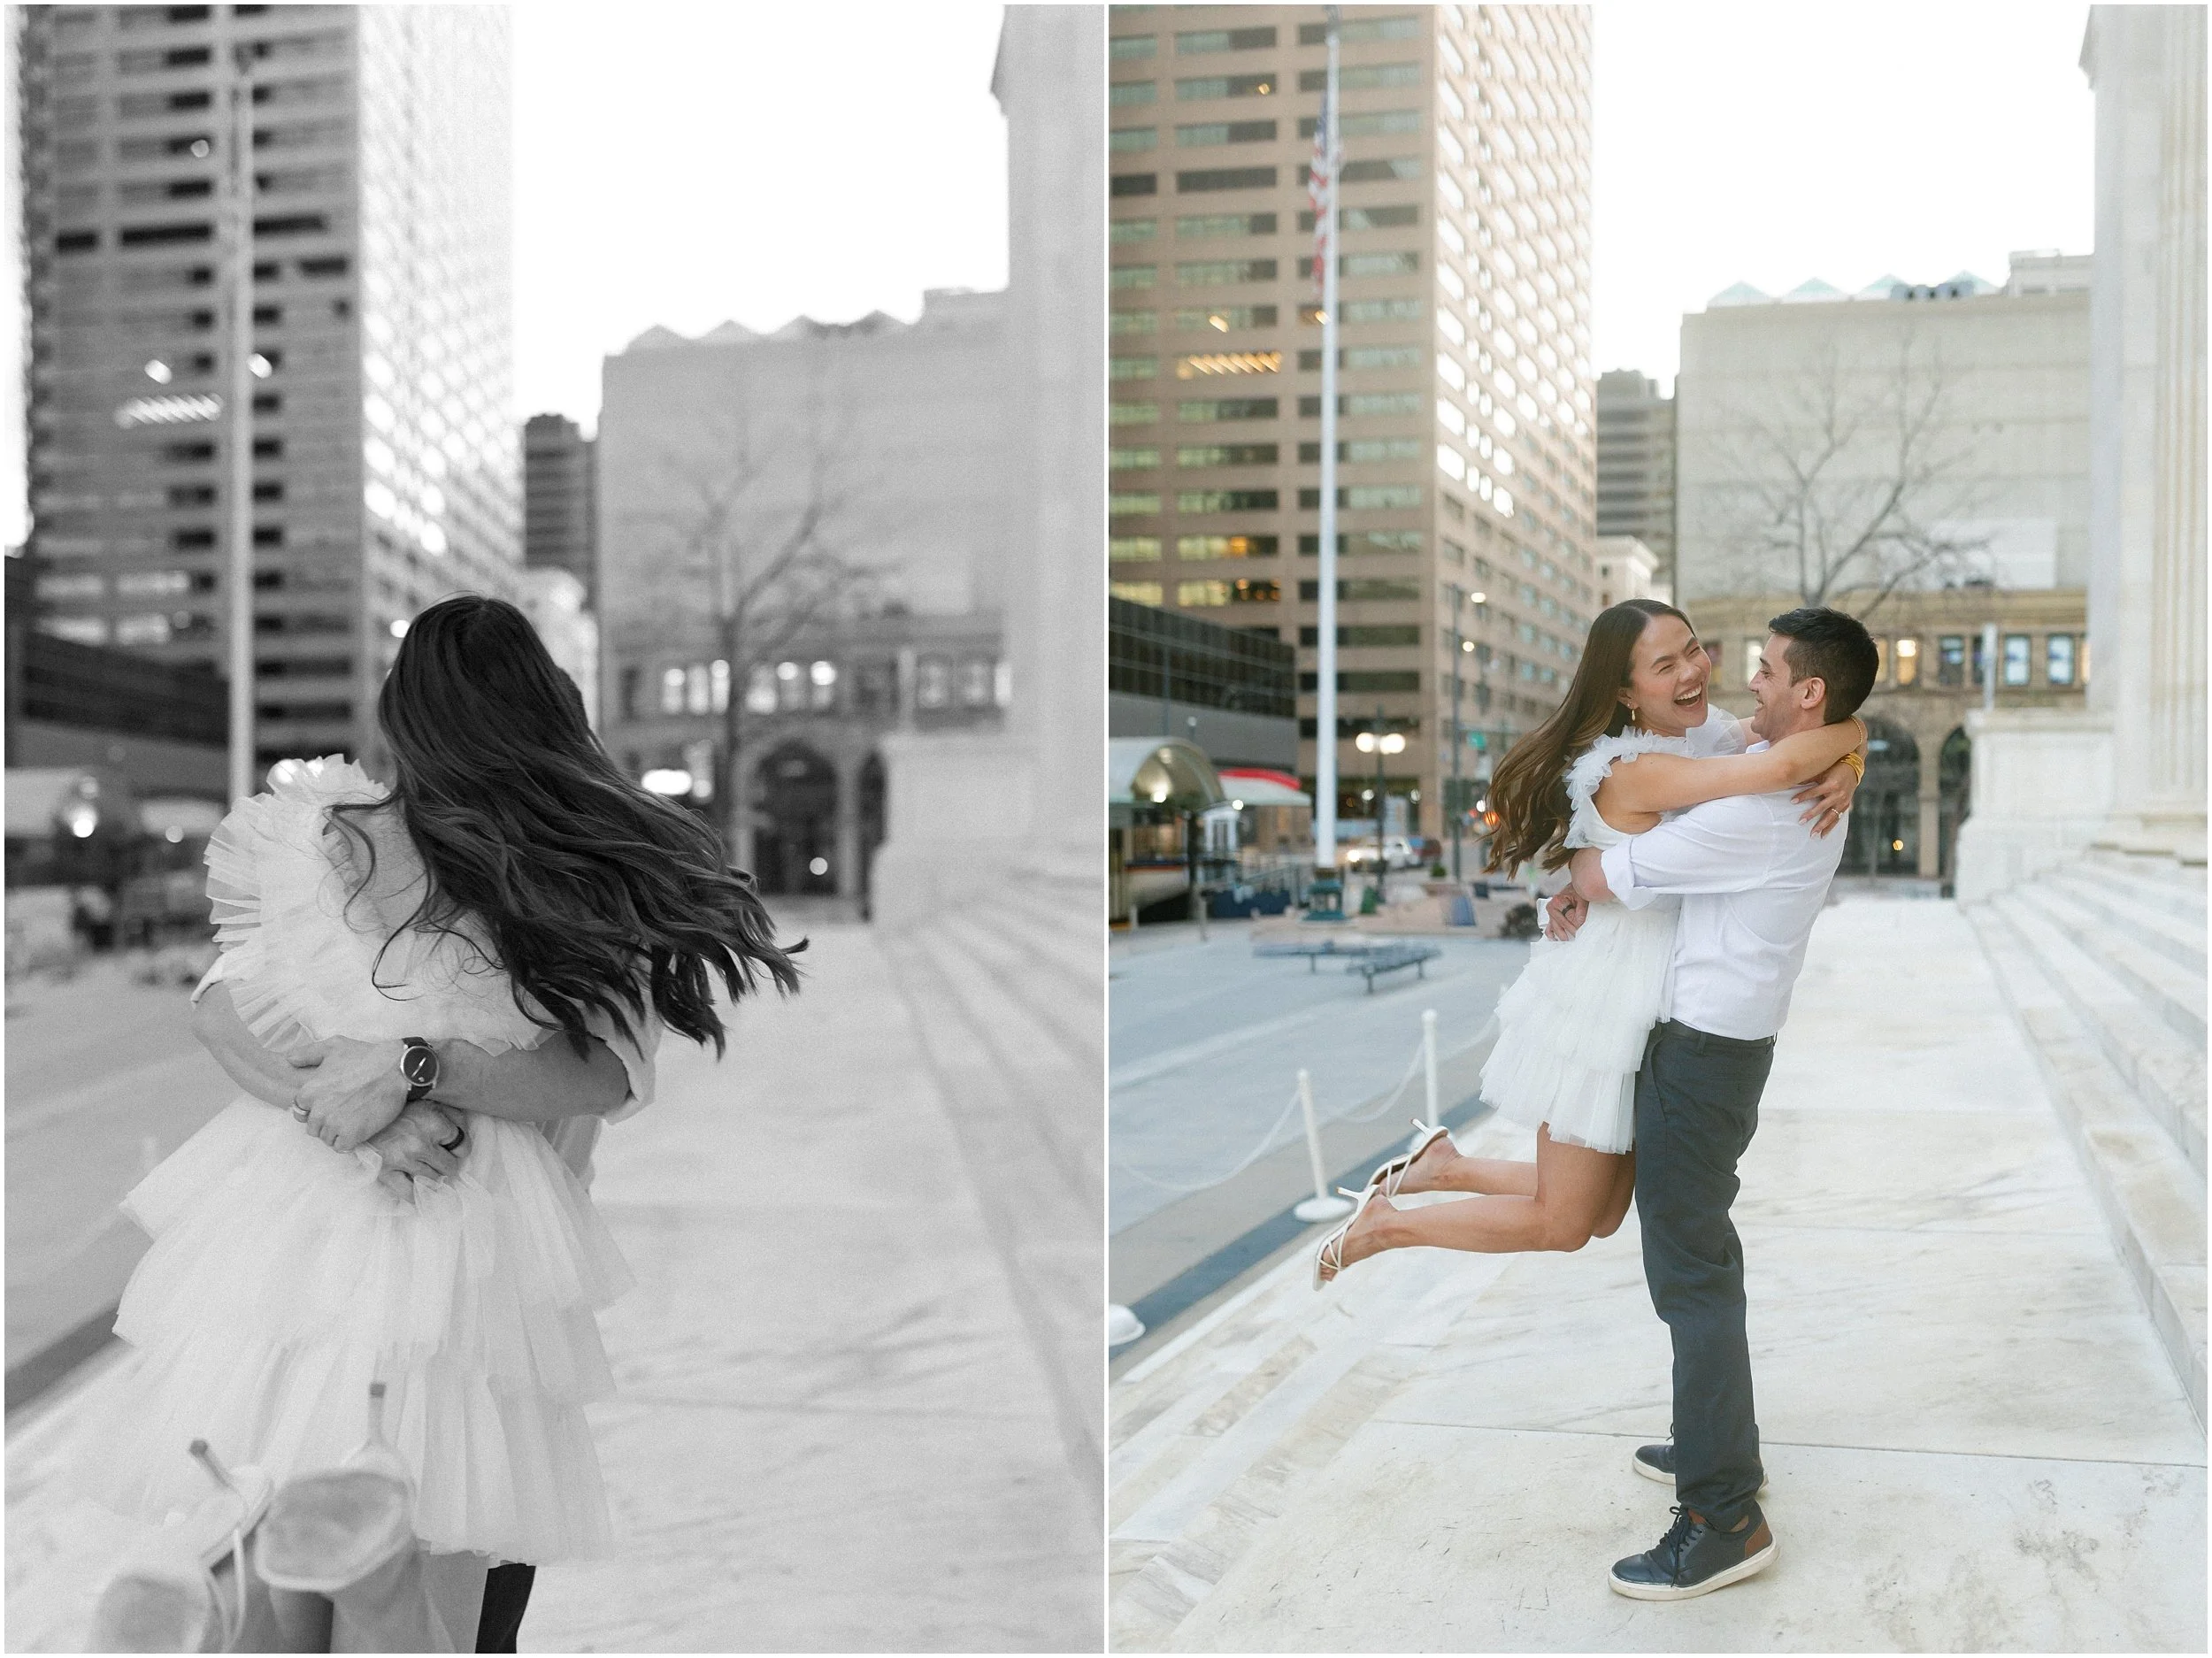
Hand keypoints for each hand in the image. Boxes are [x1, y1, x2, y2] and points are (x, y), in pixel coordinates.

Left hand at [289, 1035, 411, 1152]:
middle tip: (343, 1111)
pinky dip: (348, 1141)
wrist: (397, 1069)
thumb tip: (289, 1059)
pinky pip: (341, 1147)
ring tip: (353, 1120)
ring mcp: (334, 1125)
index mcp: (308, 1091)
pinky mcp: (352, 1135)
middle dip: (325, 1122)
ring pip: (327, 1139)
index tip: (330, 1103)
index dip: (315, 1108)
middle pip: (313, 1128)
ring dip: (337, 1132)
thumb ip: (307, 1053)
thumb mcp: (334, 1046)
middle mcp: (318, 1111)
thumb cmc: (366, 1056)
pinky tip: (358, 1129)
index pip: (300, 1111)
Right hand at [364, 1101, 466, 1185]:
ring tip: (428, 1170)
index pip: (462, 1146)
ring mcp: (403, 1160)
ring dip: (433, 1177)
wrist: (363, 1115)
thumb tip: (465, 1134)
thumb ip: (454, 1116)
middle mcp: (420, 1144)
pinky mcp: (386, 1172)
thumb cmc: (400, 1109)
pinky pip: (409, 1194)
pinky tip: (420, 1192)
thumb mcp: (431, 1104)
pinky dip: (417, 1196)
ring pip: (433, 1181)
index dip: (460, 1147)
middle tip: (439, 1159)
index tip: (453, 1147)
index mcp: (433, 1123)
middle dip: (447, 1163)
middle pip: (450, 1167)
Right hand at [1545, 887, 1586, 940]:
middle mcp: (1551, 907)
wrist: (1576, 887)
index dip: (1573, 926)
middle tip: (1576, 938)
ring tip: (1568, 942)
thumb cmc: (1579, 892)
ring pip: (1554, 928)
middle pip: (1558, 924)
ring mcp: (1550, 913)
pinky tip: (1556, 940)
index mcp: (1557, 901)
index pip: (1565, 918)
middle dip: (1567, 932)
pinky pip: (1549, 928)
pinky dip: (1552, 934)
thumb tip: (1579, 924)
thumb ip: (1581, 911)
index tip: (1579, 933)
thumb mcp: (1582, 899)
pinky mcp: (1552, 917)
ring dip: (1560, 935)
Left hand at [1792, 759, 1859, 838]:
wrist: (1853, 768)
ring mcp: (1843, 801)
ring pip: (1831, 816)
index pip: (1814, 792)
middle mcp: (1838, 794)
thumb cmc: (1834, 767)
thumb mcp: (1823, 770)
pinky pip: (1837, 819)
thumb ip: (1809, 777)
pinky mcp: (1845, 806)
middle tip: (1800, 822)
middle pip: (1822, 807)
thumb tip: (1791, 780)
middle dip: (1811, 815)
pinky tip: (1823, 835)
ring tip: (1813, 835)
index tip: (1792, 801)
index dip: (1803, 796)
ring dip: (1821, 826)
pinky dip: (1830, 827)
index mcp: (1831, 784)